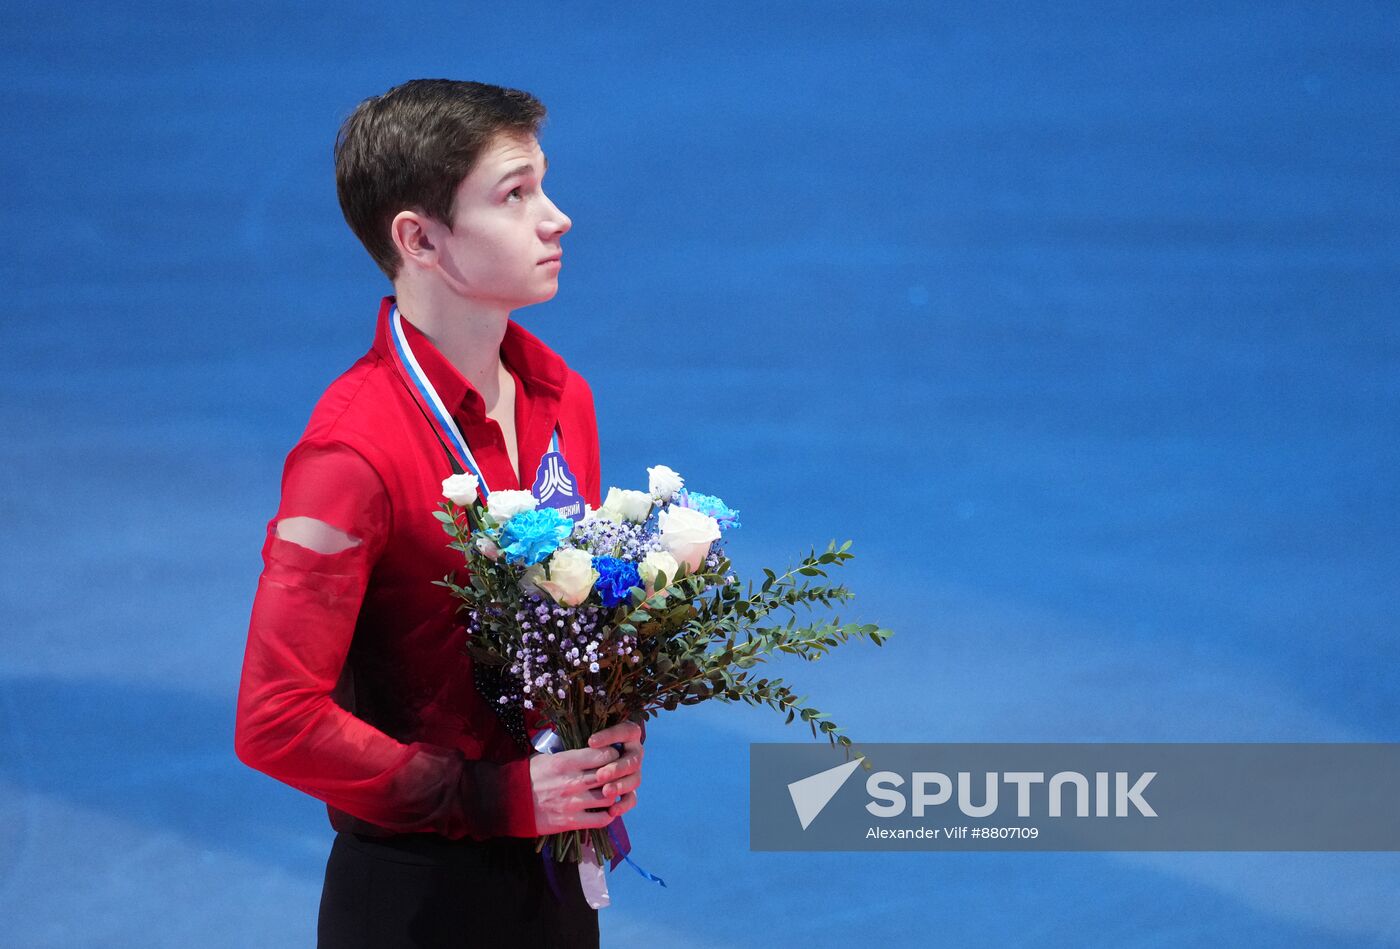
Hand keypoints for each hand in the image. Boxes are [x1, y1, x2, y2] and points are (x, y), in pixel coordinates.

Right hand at [528, 720, 644, 834]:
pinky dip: (608, 815)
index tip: (613, 756)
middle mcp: (573, 781)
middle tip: (618, 773)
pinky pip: (600, 820)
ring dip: (614, 794)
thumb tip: (592, 750)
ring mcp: (573, 803)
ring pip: (609, 797)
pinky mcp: (571, 822)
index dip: (613, 754)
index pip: (604, 755)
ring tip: (613, 791)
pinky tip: (607, 810)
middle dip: (617, 773)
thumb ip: (571, 755)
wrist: (507, 802)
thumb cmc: (527, 776)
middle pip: (610, 775)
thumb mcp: (548, 757)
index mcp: (567, 761)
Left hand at [587, 719, 643, 818]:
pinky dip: (623, 805)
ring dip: (620, 786)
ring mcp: (633, 772)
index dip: (610, 736)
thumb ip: (585, 737)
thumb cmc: (580, 748)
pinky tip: (612, 810)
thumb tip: (571, 734)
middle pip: (632, 760)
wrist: (587, 764)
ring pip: (634, 780)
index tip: (591, 741)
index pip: (625, 731)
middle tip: (600, 775)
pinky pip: (632, 799)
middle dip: (616, 768)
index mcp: (629, 734)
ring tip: (605, 792)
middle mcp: (634, 752)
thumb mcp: (583, 739)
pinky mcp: (629, 790)